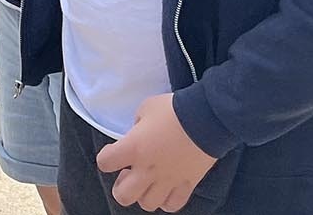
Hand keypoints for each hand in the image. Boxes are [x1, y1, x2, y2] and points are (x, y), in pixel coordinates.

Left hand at [96, 93, 218, 212]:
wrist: (207, 117)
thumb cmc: (174, 109)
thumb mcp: (146, 108)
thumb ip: (137, 124)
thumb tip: (138, 133)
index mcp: (133, 148)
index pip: (105, 163)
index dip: (107, 157)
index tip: (114, 151)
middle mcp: (147, 170)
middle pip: (123, 196)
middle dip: (121, 187)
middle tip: (129, 173)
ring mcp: (168, 180)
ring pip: (148, 204)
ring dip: (144, 194)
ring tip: (149, 182)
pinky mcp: (187, 185)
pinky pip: (173, 205)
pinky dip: (167, 201)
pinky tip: (167, 189)